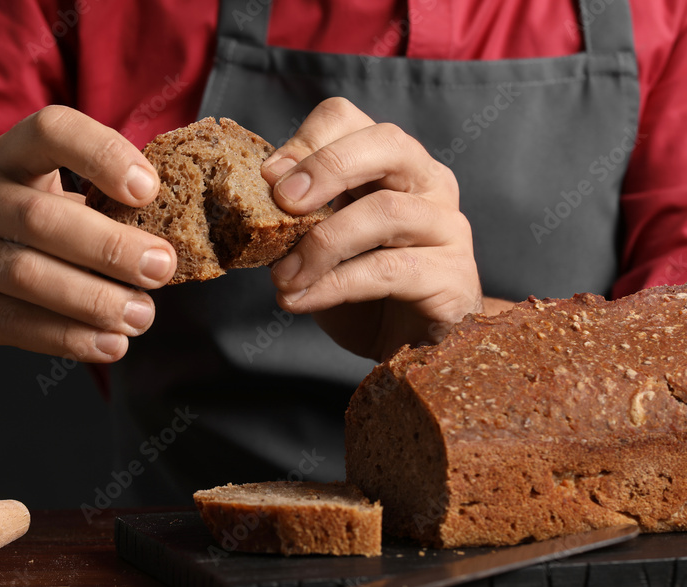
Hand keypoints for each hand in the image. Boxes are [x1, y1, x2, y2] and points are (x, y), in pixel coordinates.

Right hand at [0, 106, 176, 364]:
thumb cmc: (11, 233)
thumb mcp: (41, 199)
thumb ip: (96, 205)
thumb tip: (177, 230)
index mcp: (5, 158)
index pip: (49, 131)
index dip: (101, 153)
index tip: (149, 190)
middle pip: (41, 217)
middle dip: (110, 245)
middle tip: (161, 267)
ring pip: (27, 276)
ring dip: (94, 300)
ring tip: (142, 316)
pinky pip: (15, 324)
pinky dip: (70, 338)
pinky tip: (111, 345)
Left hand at [261, 97, 484, 360]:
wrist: (404, 346)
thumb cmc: (359, 286)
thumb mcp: (318, 241)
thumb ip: (298, 215)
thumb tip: (253, 197)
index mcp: (391, 163)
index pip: (349, 119)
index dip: (306, 141)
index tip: (267, 177)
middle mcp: (428, 183)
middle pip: (387, 144)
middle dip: (326, 168)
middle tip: (282, 204)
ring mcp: (448, 228)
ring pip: (386, 213)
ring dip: (322, 244)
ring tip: (282, 278)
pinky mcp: (454, 278)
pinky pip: (390, 270)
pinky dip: (336, 285)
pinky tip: (301, 300)